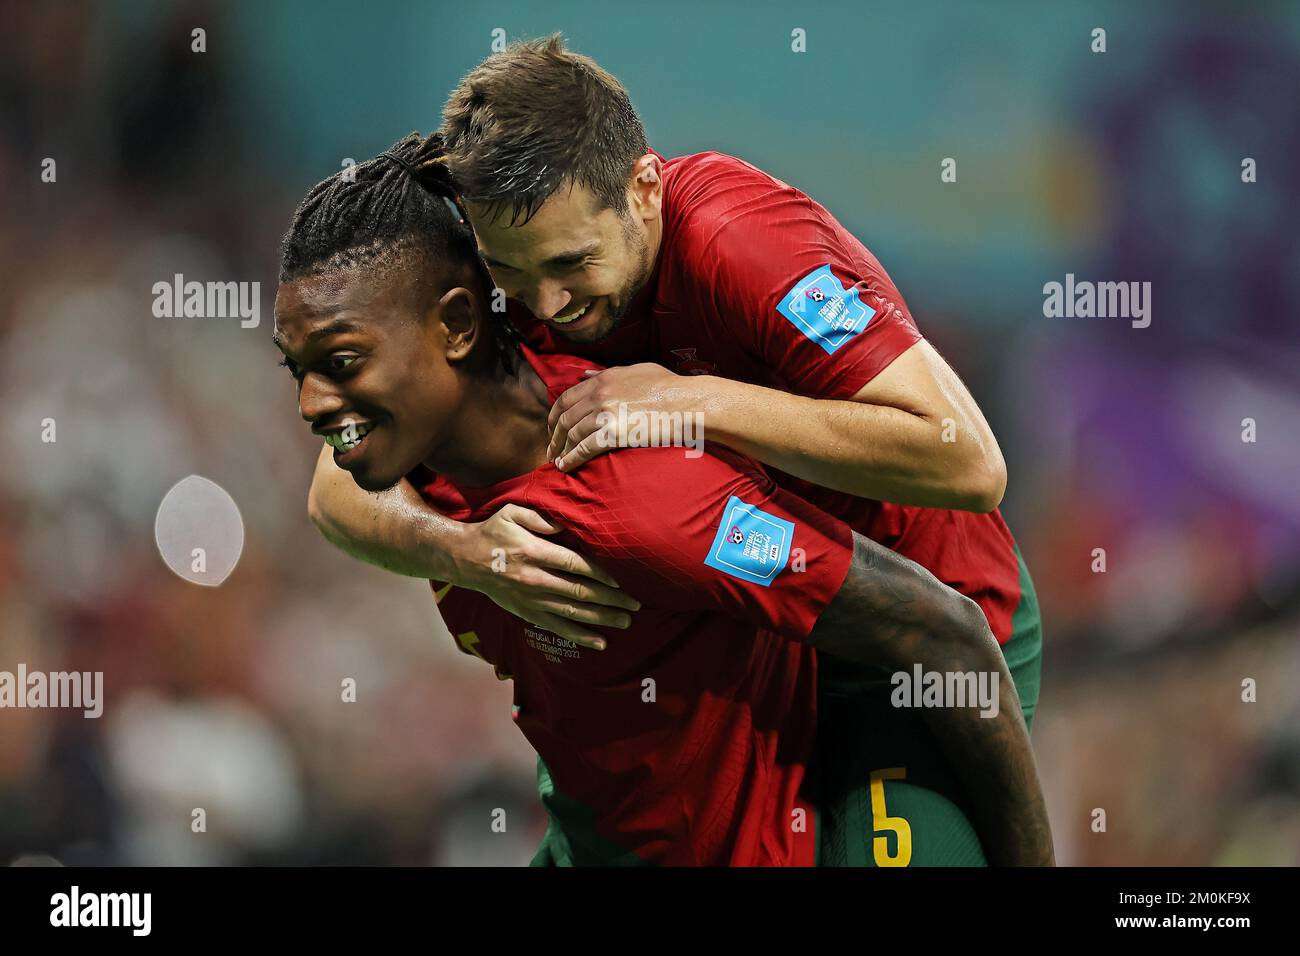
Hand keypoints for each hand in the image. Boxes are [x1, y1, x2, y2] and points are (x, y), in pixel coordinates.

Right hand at [457, 504, 639, 649]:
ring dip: (602, 618)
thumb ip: (541, 518)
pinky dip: (580, 637)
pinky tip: (601, 642)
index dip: (600, 574)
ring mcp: (532, 600)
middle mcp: (535, 579)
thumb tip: (567, 524)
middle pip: (580, 591)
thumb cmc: (494, 532)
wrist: (465, 559)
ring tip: (626, 621)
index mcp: (535, 552)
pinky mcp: (528, 613)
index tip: (622, 580)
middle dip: (611, 599)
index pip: (575, 565)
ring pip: (573, 612)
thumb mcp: (513, 512)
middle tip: (636, 604)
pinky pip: (557, 628)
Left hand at [546, 363, 699, 471]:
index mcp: (602, 378)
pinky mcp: (612, 434)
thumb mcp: (636, 370)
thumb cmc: (668, 386)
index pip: (566, 398)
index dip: (554, 415)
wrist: (687, 403)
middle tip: (551, 448)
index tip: (552, 427)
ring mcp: (604, 414)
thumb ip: (607, 372)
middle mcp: (598, 394)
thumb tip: (584, 374)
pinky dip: (571, 459)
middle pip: (564, 418)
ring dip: (560, 450)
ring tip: (557, 461)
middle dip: (554, 436)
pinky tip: (565, 467)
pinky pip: (583, 449)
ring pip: (571, 435)